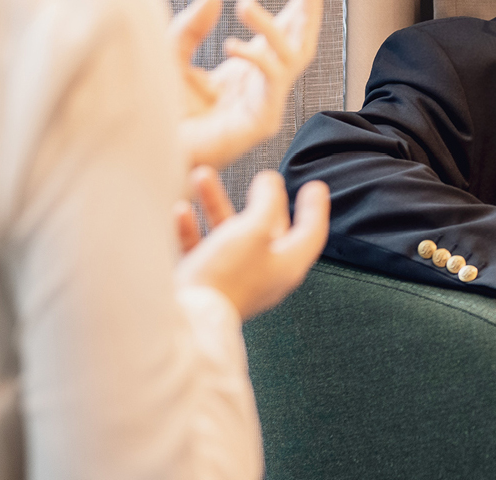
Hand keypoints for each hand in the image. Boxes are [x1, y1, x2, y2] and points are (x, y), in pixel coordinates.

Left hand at [169, 0, 325, 166]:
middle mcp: (259, 87)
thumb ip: (192, 27)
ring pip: (290, 58)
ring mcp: (264, 105)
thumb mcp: (171, 55)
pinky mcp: (262, 123)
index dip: (297, 9)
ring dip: (272, 27)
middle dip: (310, 13)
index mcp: (243, 71)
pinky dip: (255, 59)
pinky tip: (229, 45)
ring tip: (243, 3)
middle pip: (300, 45)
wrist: (145, 152)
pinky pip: (272, 82)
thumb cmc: (155, 111)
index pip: (281, 36)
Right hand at [174, 167, 329, 320]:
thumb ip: (266, 202)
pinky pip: (199, 249)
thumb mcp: (254, 230)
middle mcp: (262, 273)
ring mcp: (232, 278)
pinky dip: (191, 227)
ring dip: (215, 203)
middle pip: (267, 229)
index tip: (315, 187)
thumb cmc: (226, 277)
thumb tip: (271, 182)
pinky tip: (180, 211)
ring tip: (202, 177)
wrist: (184, 319)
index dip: (314, 208)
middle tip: (263, 179)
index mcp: (286, 265)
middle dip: (260, 200)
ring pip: (228, 233)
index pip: (310, 233)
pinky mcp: (203, 283)